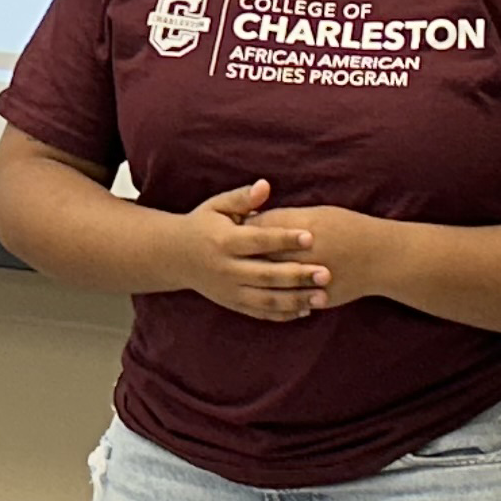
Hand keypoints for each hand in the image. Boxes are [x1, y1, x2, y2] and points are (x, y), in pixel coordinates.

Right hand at [175, 180, 327, 321]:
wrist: (173, 256)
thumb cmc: (203, 224)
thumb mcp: (217, 207)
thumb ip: (242, 198)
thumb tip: (265, 186)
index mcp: (225, 242)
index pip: (259, 241)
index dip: (284, 239)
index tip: (311, 237)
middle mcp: (227, 269)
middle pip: (266, 274)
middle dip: (297, 275)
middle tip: (327, 273)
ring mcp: (229, 290)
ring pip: (265, 299)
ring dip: (295, 300)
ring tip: (323, 297)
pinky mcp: (232, 303)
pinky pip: (259, 312)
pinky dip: (282, 314)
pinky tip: (306, 311)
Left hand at [246, 204, 399, 308]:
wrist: (383, 257)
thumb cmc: (351, 229)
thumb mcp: (319, 214)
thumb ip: (287, 219)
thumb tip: (256, 222)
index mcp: (303, 230)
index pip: (259, 229)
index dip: (244, 228)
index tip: (232, 228)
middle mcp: (304, 254)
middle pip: (260, 256)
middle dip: (245, 255)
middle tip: (232, 254)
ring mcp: (310, 279)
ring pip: (272, 282)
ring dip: (258, 278)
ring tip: (248, 274)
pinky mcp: (316, 297)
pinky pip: (288, 301)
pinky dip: (276, 297)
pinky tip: (267, 292)